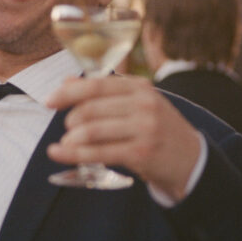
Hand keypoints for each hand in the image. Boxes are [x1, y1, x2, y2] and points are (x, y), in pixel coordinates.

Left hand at [46, 76, 201, 200]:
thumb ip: (105, 92)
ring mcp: (144, 129)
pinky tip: (58, 153)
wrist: (192, 160)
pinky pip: (98, 152)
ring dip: (71, 139)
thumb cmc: (159, 130)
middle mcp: (144, 104)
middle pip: (91, 108)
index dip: (69, 92)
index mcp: (141, 87)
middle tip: (68, 129)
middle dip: (71, 120)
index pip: (97, 85)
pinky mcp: (141, 153)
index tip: (49, 101)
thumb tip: (67, 81)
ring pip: (92, 130)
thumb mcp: (138, 104)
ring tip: (64, 143)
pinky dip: (72, 154)